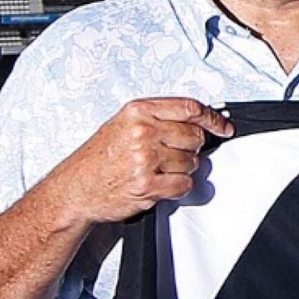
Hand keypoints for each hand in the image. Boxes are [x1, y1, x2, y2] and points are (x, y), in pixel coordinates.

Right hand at [54, 97, 233, 224]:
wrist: (75, 189)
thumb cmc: (98, 158)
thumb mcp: (123, 124)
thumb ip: (158, 117)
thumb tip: (198, 119)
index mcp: (138, 111)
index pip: (190, 108)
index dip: (213, 118)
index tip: (223, 126)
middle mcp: (143, 131)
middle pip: (195, 137)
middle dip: (192, 149)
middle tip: (172, 155)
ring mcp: (145, 158)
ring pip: (192, 163)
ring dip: (181, 170)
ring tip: (157, 170)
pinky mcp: (147, 184)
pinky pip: (183, 184)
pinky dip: (176, 187)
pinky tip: (158, 184)